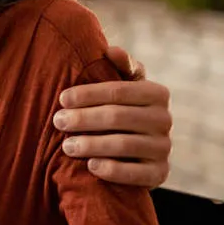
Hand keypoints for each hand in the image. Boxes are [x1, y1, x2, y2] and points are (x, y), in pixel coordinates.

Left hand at [53, 44, 171, 187]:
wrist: (136, 152)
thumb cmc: (120, 109)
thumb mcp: (122, 87)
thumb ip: (120, 68)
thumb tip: (111, 50)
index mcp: (157, 93)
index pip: (119, 91)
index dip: (88, 94)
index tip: (62, 99)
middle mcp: (165, 119)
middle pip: (118, 117)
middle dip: (84, 119)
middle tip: (58, 122)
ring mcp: (164, 148)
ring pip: (125, 144)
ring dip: (92, 144)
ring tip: (67, 146)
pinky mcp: (160, 173)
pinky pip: (138, 174)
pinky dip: (113, 170)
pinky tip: (91, 167)